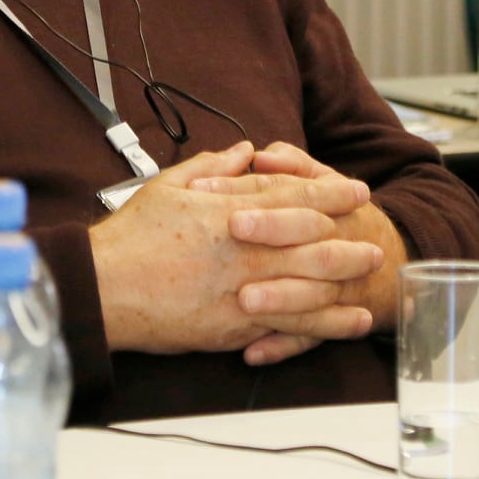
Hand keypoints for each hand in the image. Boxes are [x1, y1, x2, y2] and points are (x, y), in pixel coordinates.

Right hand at [88, 142, 382, 357]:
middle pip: (313, 243)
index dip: (331, 192)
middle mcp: (243, 252)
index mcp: (230, 213)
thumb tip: (245, 150)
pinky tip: (344, 323)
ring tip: (371, 278)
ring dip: (346, 282)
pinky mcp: (234, 328)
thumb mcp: (169, 186)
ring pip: (309, 287)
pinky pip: (287, 328)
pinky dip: (321, 326)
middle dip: (349, 241)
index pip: (294, 197)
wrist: (102, 291)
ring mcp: (242, 293)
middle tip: (376, 239)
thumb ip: (214, 166)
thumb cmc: (131, 238)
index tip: (358, 190)